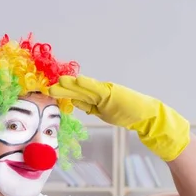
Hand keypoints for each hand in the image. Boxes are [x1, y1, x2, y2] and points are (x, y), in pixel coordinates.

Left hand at [49, 75, 189, 160]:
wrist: (146, 115)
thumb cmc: (128, 113)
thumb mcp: (104, 112)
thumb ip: (90, 107)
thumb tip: (75, 103)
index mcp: (97, 98)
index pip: (78, 95)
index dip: (65, 93)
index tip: (52, 91)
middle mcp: (100, 93)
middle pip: (78, 91)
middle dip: (63, 90)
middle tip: (48, 87)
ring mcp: (106, 93)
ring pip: (84, 89)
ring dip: (70, 86)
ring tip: (58, 82)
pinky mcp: (112, 94)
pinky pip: (97, 89)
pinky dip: (87, 84)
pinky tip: (77, 80)